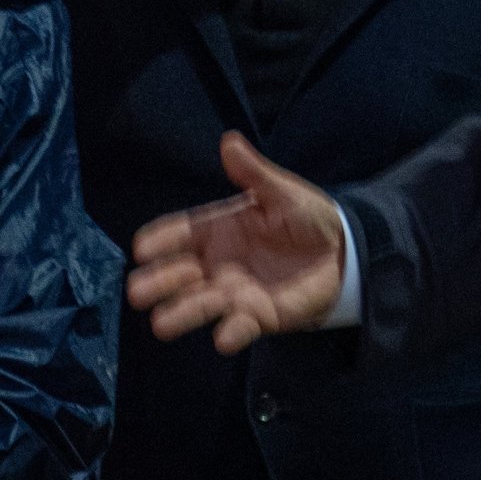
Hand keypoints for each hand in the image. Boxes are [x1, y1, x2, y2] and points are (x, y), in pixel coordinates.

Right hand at [129, 133, 346, 352]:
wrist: (342, 251)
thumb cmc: (305, 216)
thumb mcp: (281, 191)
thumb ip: (254, 173)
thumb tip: (229, 141)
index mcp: (218, 228)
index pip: (182, 233)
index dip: (161, 240)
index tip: (141, 248)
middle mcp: (218, 263)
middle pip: (180, 274)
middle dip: (159, 282)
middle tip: (137, 291)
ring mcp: (235, 291)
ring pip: (201, 304)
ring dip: (182, 313)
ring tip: (161, 324)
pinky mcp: (259, 316)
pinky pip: (241, 327)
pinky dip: (232, 333)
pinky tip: (223, 338)